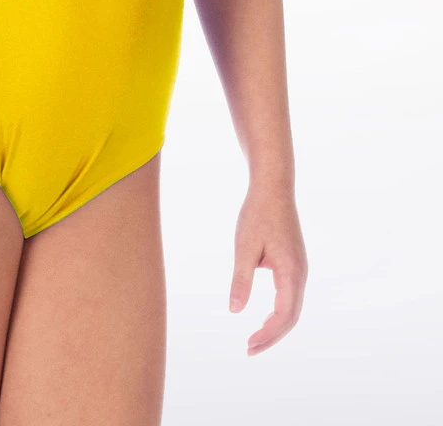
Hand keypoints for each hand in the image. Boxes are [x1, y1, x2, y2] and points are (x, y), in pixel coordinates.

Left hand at [228, 179, 306, 354]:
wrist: (273, 186)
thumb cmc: (258, 214)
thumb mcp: (244, 247)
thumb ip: (241, 280)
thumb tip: (235, 311)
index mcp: (291, 272)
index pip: (283, 315)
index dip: (268, 335)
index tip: (249, 346)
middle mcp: (300, 273)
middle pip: (291, 316)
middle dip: (272, 336)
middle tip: (250, 350)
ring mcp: (299, 268)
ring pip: (292, 307)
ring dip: (276, 325)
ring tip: (256, 339)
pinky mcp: (294, 262)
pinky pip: (290, 295)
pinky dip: (279, 311)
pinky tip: (264, 317)